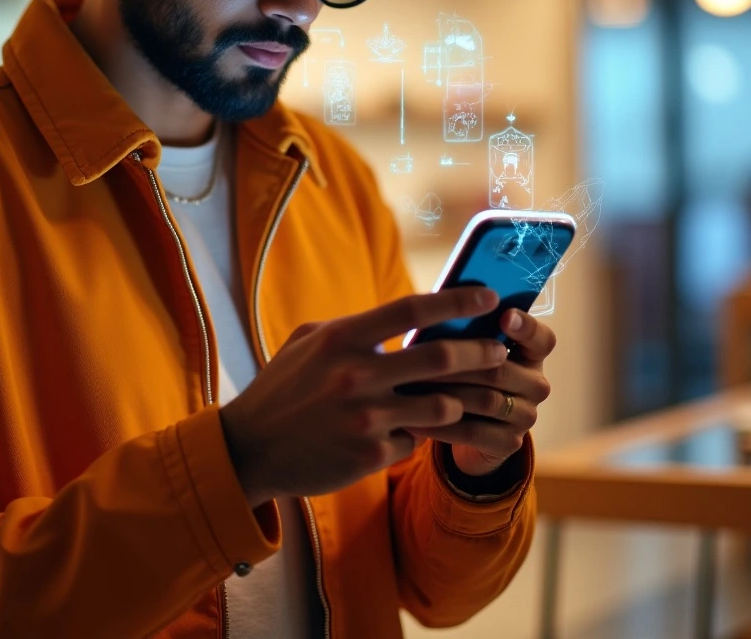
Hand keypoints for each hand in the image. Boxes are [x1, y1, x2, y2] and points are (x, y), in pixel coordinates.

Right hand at [218, 287, 508, 507]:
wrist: (251, 447)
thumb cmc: (283, 387)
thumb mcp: (310, 342)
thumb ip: (356, 327)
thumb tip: (406, 315)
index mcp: (342, 338)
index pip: (412, 309)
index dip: (457, 300)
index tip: (488, 295)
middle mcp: (355, 375)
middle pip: (439, 358)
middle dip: (479, 352)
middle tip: (499, 350)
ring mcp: (364, 418)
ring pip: (440, 406)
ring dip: (457, 401)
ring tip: (463, 397)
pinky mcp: (369, 456)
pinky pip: (413, 441)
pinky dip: (415, 435)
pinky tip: (406, 433)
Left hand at [405, 303, 554, 475]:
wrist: (470, 427)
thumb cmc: (464, 372)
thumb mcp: (470, 348)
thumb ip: (466, 332)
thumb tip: (436, 309)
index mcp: (532, 353)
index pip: (541, 338)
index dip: (525, 326)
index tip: (504, 316)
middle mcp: (536, 385)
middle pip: (501, 369)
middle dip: (459, 361)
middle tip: (423, 354)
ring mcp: (526, 417)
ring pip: (486, 400)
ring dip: (447, 392)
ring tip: (413, 383)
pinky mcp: (509, 444)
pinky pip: (474, 433)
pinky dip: (441, 425)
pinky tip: (412, 419)